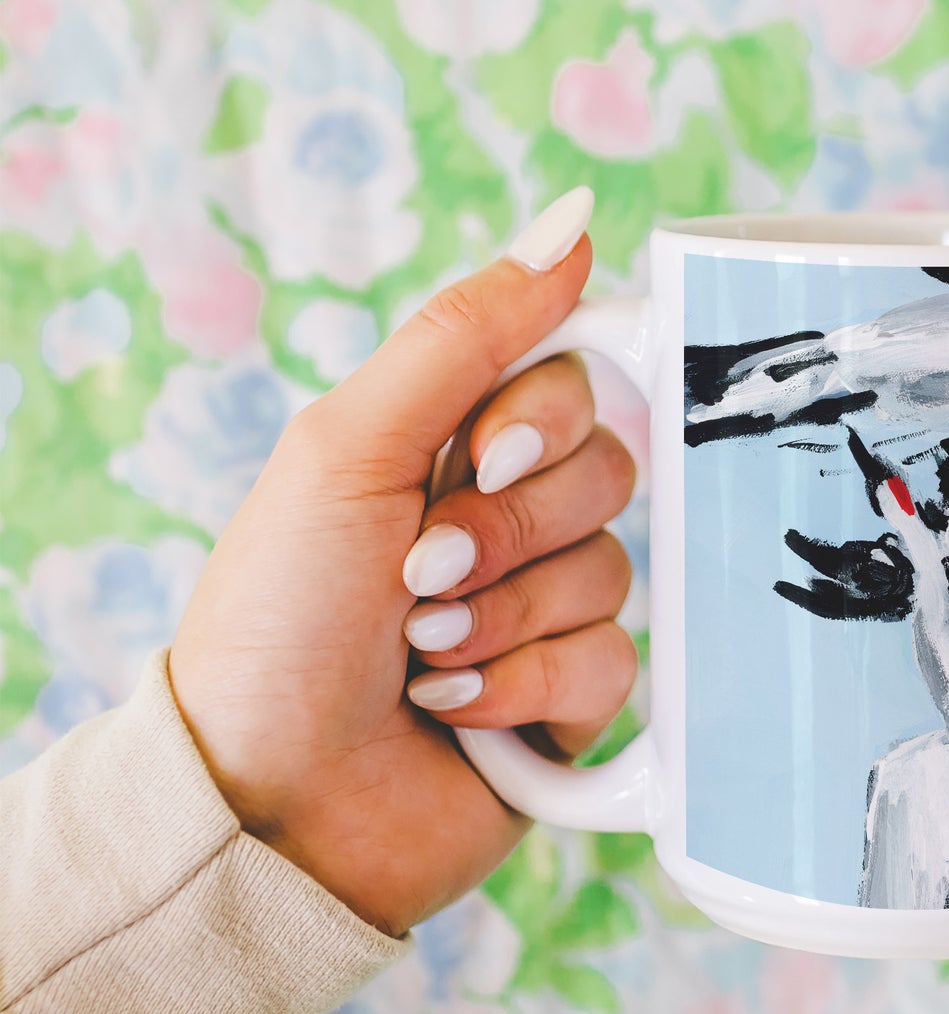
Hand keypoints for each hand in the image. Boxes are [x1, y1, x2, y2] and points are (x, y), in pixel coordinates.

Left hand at [169, 193, 637, 935]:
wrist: (266, 794)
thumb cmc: (280, 615)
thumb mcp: (351, 448)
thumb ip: (466, 334)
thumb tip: (573, 219)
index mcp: (454, 446)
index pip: (573, 379)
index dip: (548, 416)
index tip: (485, 454)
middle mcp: (510, 519)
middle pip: (607, 472)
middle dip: (508, 530)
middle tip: (420, 574)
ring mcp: (544, 611)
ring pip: (612, 573)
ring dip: (503, 616)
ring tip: (421, 655)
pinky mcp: (571, 700)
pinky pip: (616, 665)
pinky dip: (525, 687)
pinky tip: (456, 712)